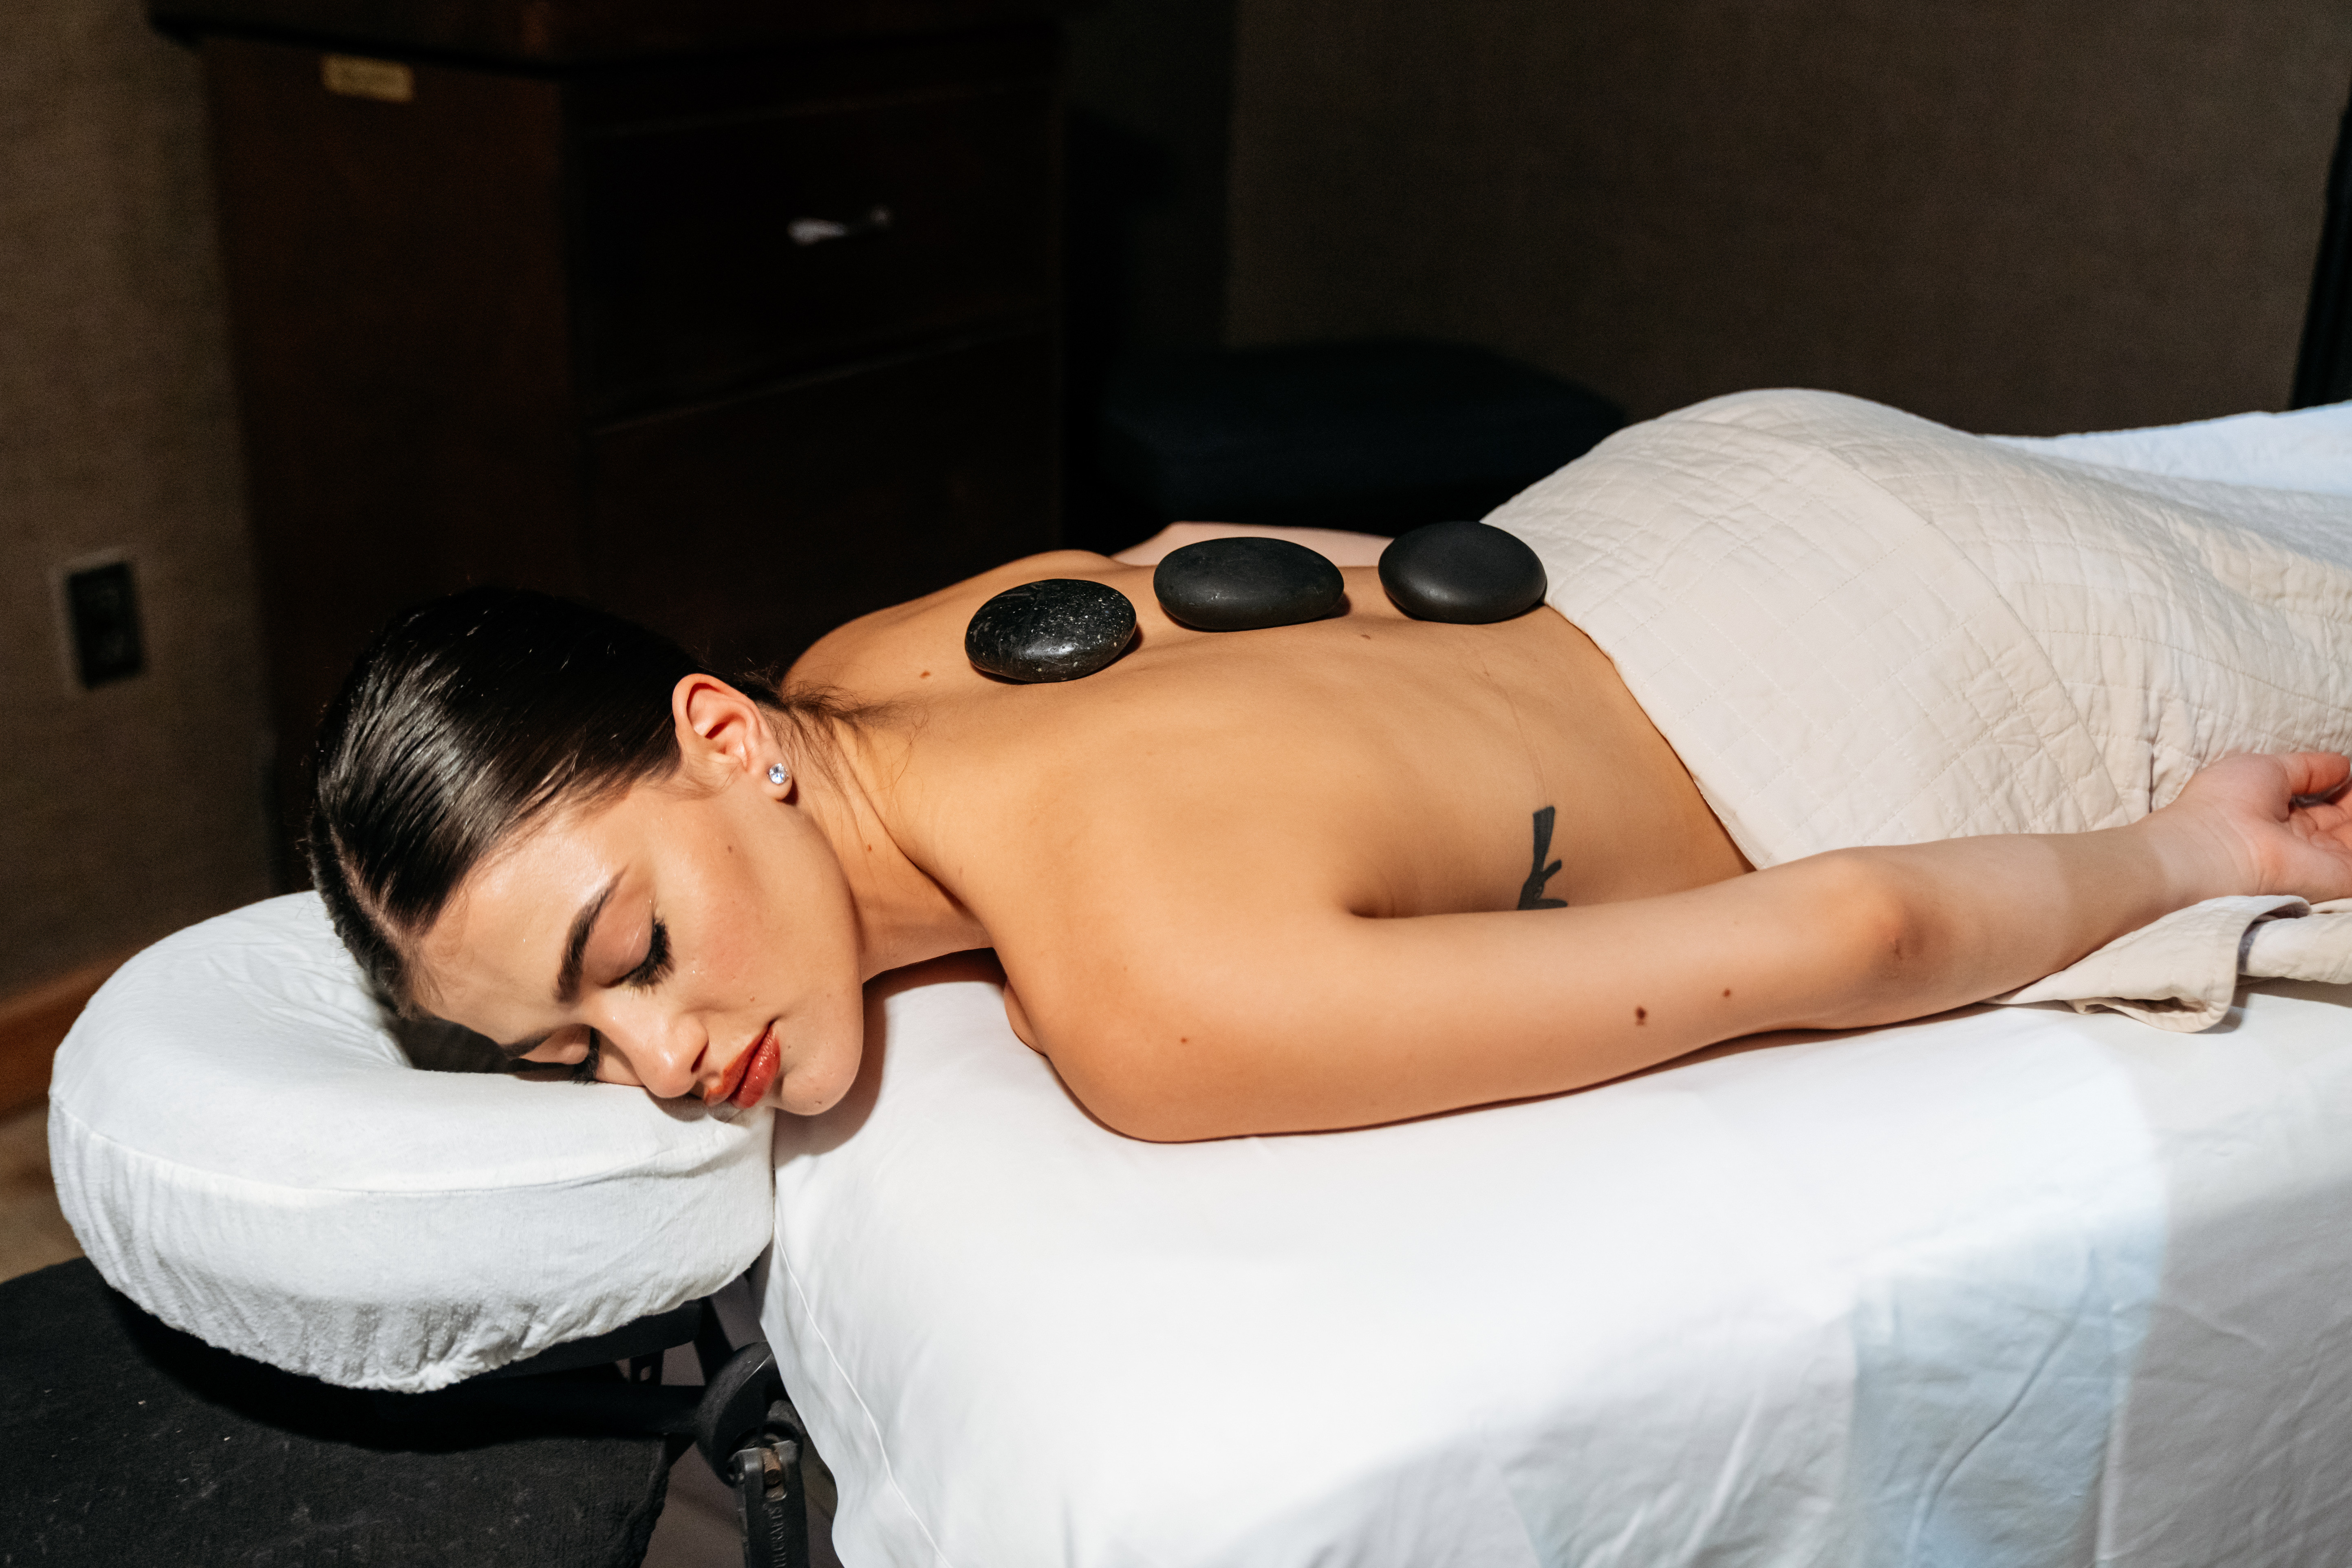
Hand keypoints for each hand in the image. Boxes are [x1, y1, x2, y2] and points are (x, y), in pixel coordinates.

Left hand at [2149, 752, 2351, 903]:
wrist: (2216, 846)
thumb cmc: (2228, 799)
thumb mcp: (2268, 769)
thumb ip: (2308, 769)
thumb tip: (2342, 765)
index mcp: (2276, 815)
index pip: (2320, 804)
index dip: (2340, 788)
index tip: (2349, 774)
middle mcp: (2299, 840)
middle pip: (2340, 822)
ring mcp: (2319, 861)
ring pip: (2351, 839)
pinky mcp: (2336, 878)